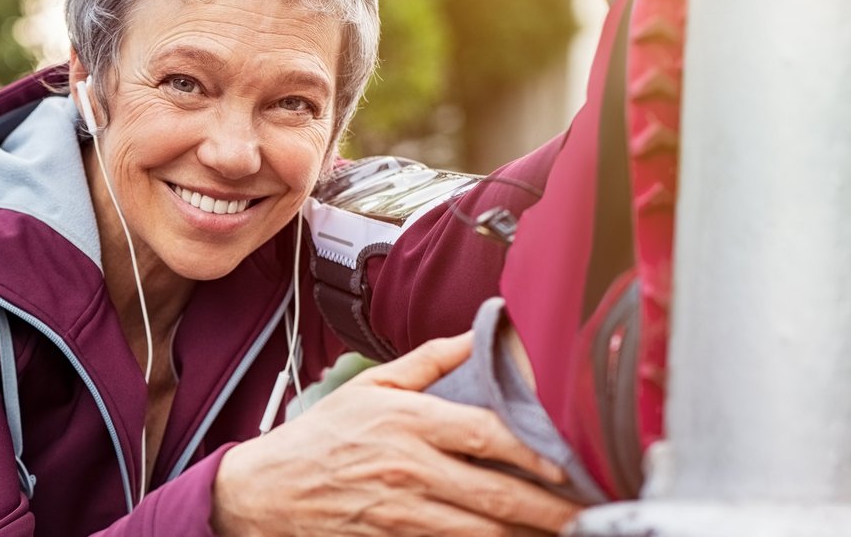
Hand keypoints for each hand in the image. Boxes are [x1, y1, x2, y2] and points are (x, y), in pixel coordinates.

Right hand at [210, 334, 582, 535]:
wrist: (264, 492)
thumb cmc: (319, 440)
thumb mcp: (370, 387)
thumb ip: (430, 361)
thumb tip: (478, 333)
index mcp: (407, 422)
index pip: (485, 435)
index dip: (533, 454)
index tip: (566, 468)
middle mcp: (408, 468)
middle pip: (495, 494)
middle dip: (548, 510)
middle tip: (586, 516)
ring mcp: (401, 511)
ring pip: (480, 531)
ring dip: (524, 535)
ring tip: (560, 533)